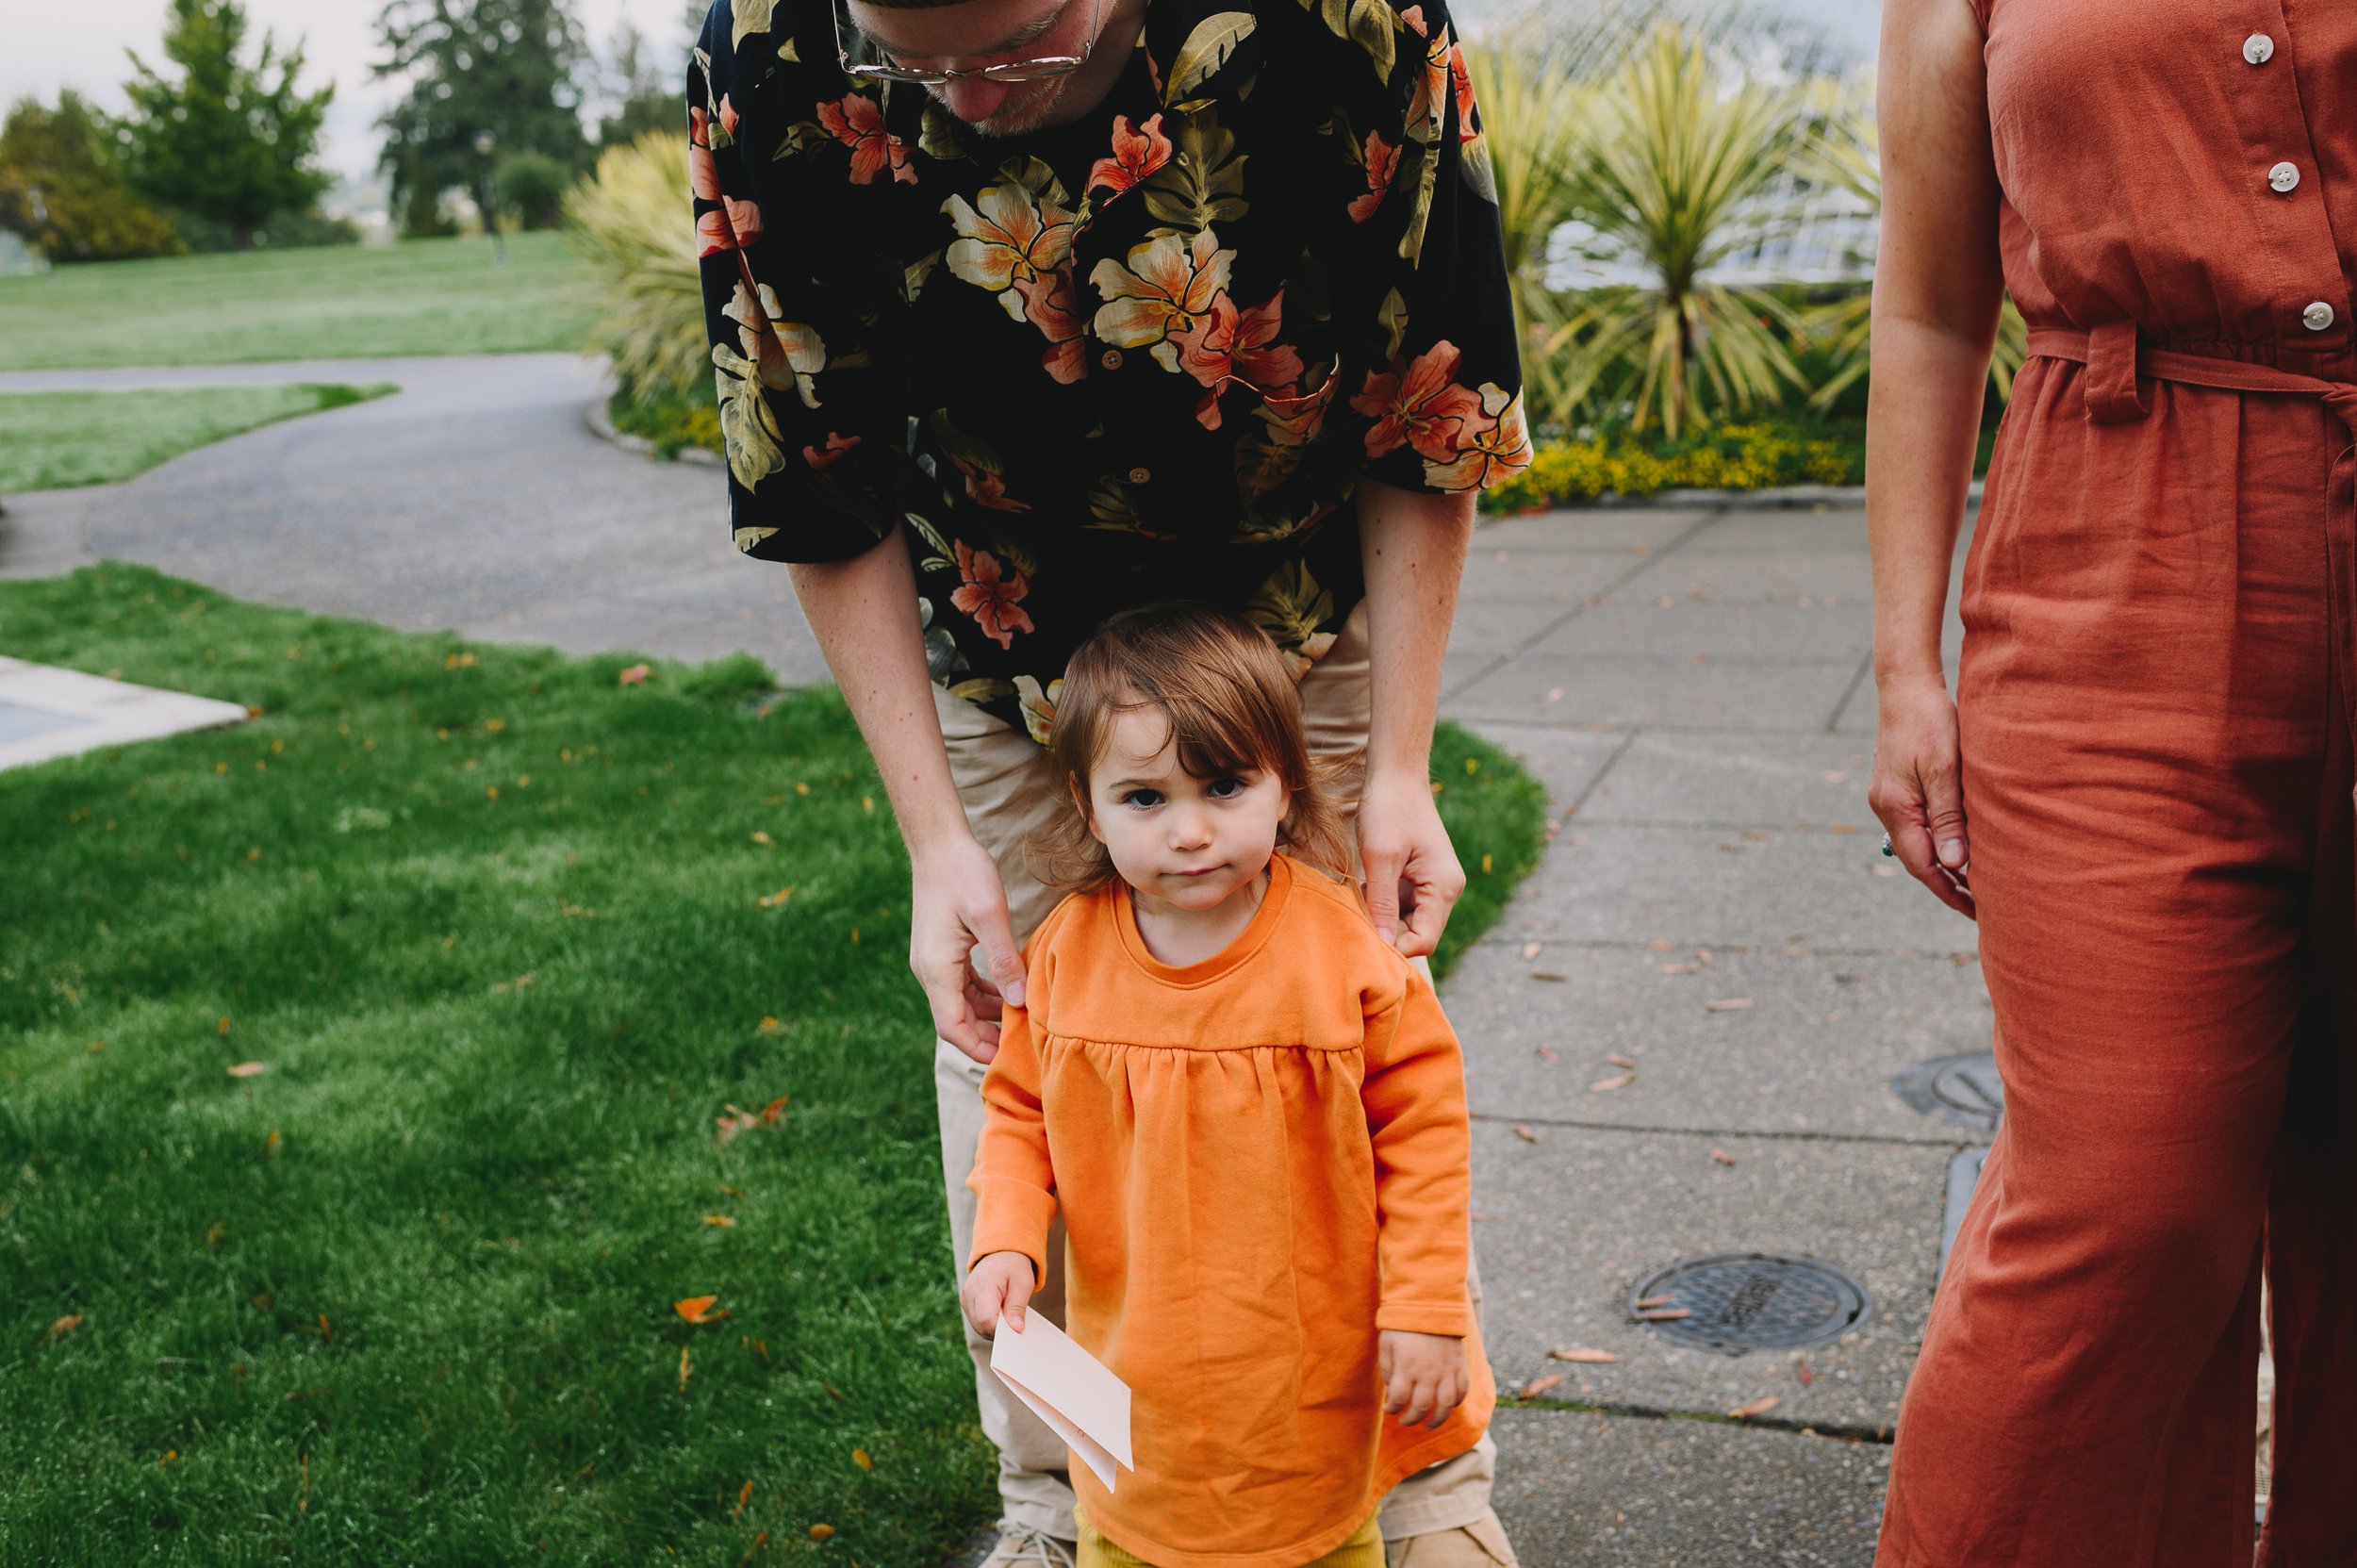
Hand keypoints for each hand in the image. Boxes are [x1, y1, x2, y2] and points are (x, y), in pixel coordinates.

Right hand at [909, 833, 1027, 1063]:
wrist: (939, 844)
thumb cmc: (964, 872)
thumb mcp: (990, 914)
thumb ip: (1004, 959)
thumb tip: (1019, 1000)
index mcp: (936, 967)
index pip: (951, 1027)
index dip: (977, 1048)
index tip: (1007, 1056)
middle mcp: (929, 970)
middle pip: (955, 1020)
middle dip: (985, 1036)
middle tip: (1023, 1043)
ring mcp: (933, 961)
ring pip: (959, 1004)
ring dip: (986, 1015)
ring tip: (1022, 1020)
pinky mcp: (941, 951)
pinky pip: (961, 985)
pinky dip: (983, 995)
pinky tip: (1008, 992)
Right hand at [962, 1251, 1034, 1338]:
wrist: (1001, 1253)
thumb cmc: (1014, 1267)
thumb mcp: (1023, 1283)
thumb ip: (1017, 1306)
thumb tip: (1016, 1329)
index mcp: (984, 1285)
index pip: (987, 1319)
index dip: (1001, 1330)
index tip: (1016, 1329)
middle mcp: (970, 1293)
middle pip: (981, 1326)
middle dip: (999, 1330)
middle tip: (1015, 1323)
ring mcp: (966, 1299)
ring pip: (978, 1327)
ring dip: (994, 1328)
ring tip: (1008, 1316)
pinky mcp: (966, 1303)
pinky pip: (976, 1322)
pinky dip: (989, 1324)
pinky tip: (1000, 1315)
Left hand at [1357, 770, 1464, 957]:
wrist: (1397, 774)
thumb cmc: (1388, 808)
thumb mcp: (1379, 857)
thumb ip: (1381, 902)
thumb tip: (1383, 946)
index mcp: (1444, 886)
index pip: (1423, 941)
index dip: (1394, 947)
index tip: (1362, 936)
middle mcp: (1446, 890)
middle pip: (1417, 934)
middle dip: (1386, 931)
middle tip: (1356, 911)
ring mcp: (1435, 884)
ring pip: (1407, 922)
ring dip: (1382, 916)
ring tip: (1362, 892)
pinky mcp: (1421, 878)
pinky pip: (1403, 905)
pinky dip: (1383, 903)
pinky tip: (1367, 886)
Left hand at [1378, 1329, 1467, 1428]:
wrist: (1430, 1305)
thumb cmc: (1403, 1325)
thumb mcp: (1386, 1344)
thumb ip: (1387, 1369)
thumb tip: (1391, 1390)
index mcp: (1406, 1367)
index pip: (1398, 1399)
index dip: (1391, 1408)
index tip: (1389, 1409)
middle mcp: (1427, 1373)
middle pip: (1421, 1407)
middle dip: (1411, 1419)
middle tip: (1405, 1422)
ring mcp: (1446, 1371)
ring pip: (1444, 1406)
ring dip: (1436, 1420)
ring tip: (1428, 1426)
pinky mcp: (1459, 1366)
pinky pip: (1461, 1392)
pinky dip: (1455, 1403)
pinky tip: (1446, 1407)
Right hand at [1867, 672, 1974, 918]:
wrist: (1906, 687)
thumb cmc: (1929, 721)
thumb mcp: (1944, 769)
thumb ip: (1948, 818)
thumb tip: (1955, 865)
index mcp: (1896, 807)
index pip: (1922, 864)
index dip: (1950, 892)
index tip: (1978, 911)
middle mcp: (1887, 808)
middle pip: (1917, 860)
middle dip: (1948, 886)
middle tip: (1984, 906)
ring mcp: (1890, 799)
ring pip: (1918, 844)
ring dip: (1945, 866)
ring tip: (1976, 884)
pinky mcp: (1898, 789)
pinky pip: (1919, 827)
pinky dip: (1940, 843)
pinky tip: (1960, 846)